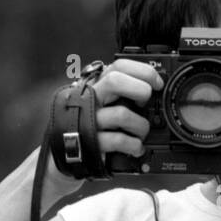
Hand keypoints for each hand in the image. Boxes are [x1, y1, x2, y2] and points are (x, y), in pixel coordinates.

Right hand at [42, 58, 162, 197]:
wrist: (64, 155)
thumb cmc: (89, 127)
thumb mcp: (102, 104)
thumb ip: (121, 94)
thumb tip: (154, 89)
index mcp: (96, 86)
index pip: (118, 66)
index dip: (142, 71)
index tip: (157, 82)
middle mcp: (90, 98)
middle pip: (115, 80)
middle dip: (139, 89)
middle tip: (145, 102)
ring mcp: (89, 120)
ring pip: (121, 114)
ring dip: (141, 125)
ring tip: (142, 132)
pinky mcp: (91, 142)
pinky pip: (118, 140)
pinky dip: (134, 145)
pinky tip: (136, 148)